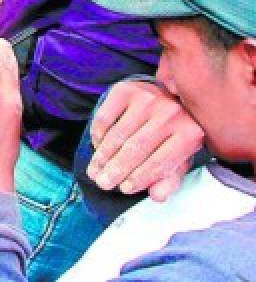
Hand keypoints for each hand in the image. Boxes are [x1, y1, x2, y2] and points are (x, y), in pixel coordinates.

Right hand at [87, 79, 204, 199]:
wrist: (166, 96)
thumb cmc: (171, 134)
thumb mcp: (178, 157)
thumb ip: (170, 177)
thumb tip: (157, 196)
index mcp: (190, 133)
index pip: (161, 162)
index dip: (140, 178)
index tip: (123, 189)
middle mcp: (171, 113)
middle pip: (137, 148)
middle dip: (116, 169)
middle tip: (102, 183)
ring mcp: (148, 98)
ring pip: (119, 134)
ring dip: (103, 155)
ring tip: (94, 170)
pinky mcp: (126, 89)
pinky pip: (106, 116)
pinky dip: (98, 134)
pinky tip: (97, 147)